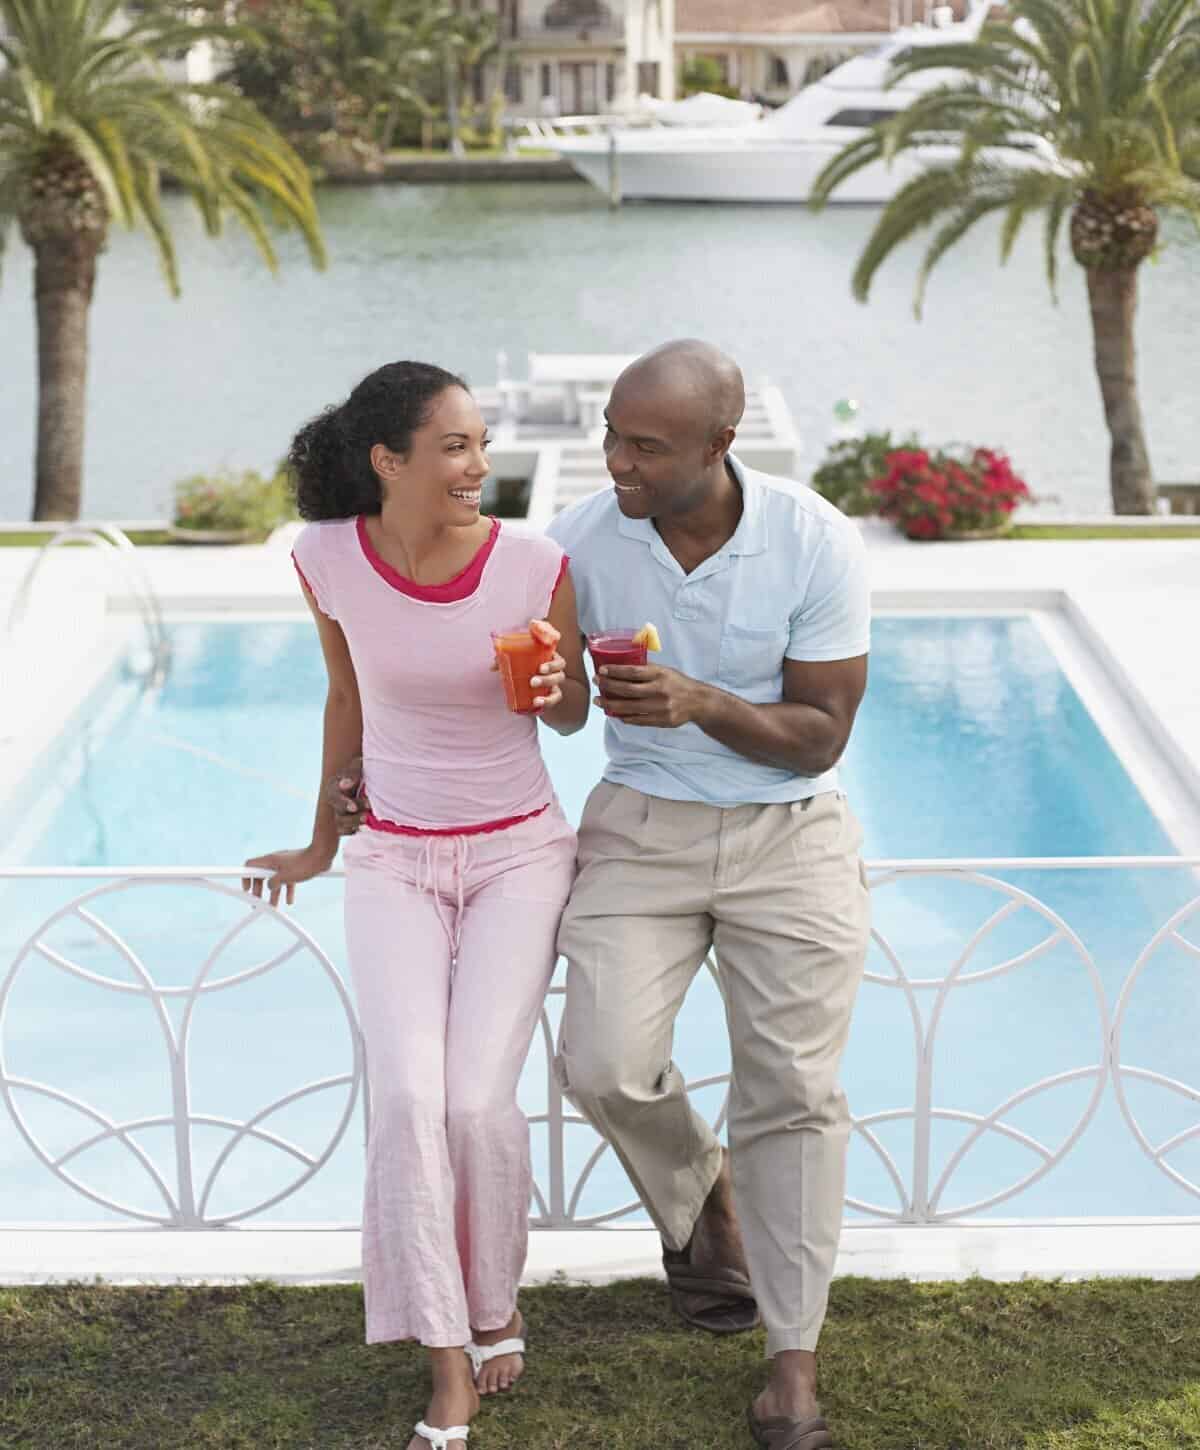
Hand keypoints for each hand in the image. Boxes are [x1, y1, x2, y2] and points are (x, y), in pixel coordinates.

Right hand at [242, 845, 331, 907]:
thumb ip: (273, 883)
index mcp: (270, 860)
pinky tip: (289, 901)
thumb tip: (270, 887)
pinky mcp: (294, 869)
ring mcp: (285, 865)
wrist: (322, 856)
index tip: (246, 890)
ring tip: (273, 907)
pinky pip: (287, 881)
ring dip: (273, 893)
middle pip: (261, 876)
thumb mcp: (285, 877)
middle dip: (259, 890)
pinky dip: (287, 890)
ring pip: (275, 880)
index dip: (245, 877)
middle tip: (258, 902)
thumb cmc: (304, 863)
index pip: (250, 866)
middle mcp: (275, 862)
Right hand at [326, 756, 369, 836]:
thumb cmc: (360, 770)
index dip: (343, 804)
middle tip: (366, 813)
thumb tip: (347, 783)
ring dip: (353, 823)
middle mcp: (334, 802)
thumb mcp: (357, 766)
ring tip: (366, 819)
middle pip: (338, 812)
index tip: (354, 807)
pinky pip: (344, 831)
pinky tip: (363, 827)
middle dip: (352, 815)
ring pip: (340, 824)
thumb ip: (353, 772)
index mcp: (334, 787)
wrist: (365, 779)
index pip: (334, 797)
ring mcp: (339, 813)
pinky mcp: (346, 822)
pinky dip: (352, 830)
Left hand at [489, 620, 564, 710]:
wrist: (526, 684)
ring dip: (548, 698)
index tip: (540, 668)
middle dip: (547, 680)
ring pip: (558, 693)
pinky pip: (551, 705)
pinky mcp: (550, 699)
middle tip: (532, 682)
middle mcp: (555, 674)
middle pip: (559, 676)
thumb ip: (504, 662)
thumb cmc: (522, 667)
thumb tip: (492, 667)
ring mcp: (554, 688)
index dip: (553, 665)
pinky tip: (535, 708)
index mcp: (550, 661)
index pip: (559, 662)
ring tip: (536, 701)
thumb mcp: (515, 662)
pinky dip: (544, 706)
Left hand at [595, 664, 709, 728]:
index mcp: (660, 674)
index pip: (633, 672)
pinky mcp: (661, 720)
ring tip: (599, 700)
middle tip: (597, 682)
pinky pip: (637, 720)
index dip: (615, 671)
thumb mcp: (665, 671)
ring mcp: (660, 707)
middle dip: (608, 686)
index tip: (602, 670)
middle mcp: (659, 690)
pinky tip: (614, 713)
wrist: (698, 702)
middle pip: (627, 689)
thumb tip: (622, 668)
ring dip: (610, 704)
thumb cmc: (678, 684)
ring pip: (629, 707)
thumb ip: (646, 671)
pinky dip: (623, 716)